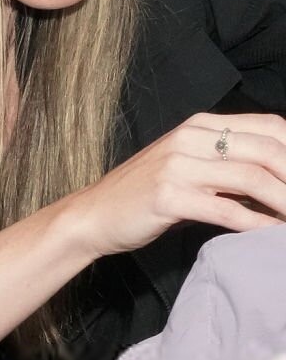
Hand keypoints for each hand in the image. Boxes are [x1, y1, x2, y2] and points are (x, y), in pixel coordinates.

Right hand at [57, 113, 285, 256]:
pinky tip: (271, 234)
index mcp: (199, 125)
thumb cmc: (144, 196)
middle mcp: (189, 138)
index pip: (270, 127)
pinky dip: (257, 224)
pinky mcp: (167, 197)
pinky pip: (226, 210)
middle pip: (268, 151)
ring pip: (253, 179)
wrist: (92, 216)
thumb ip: (227, 163)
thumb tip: (279, 175)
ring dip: (285, 203)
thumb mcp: (187, 166)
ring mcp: (177, 167)